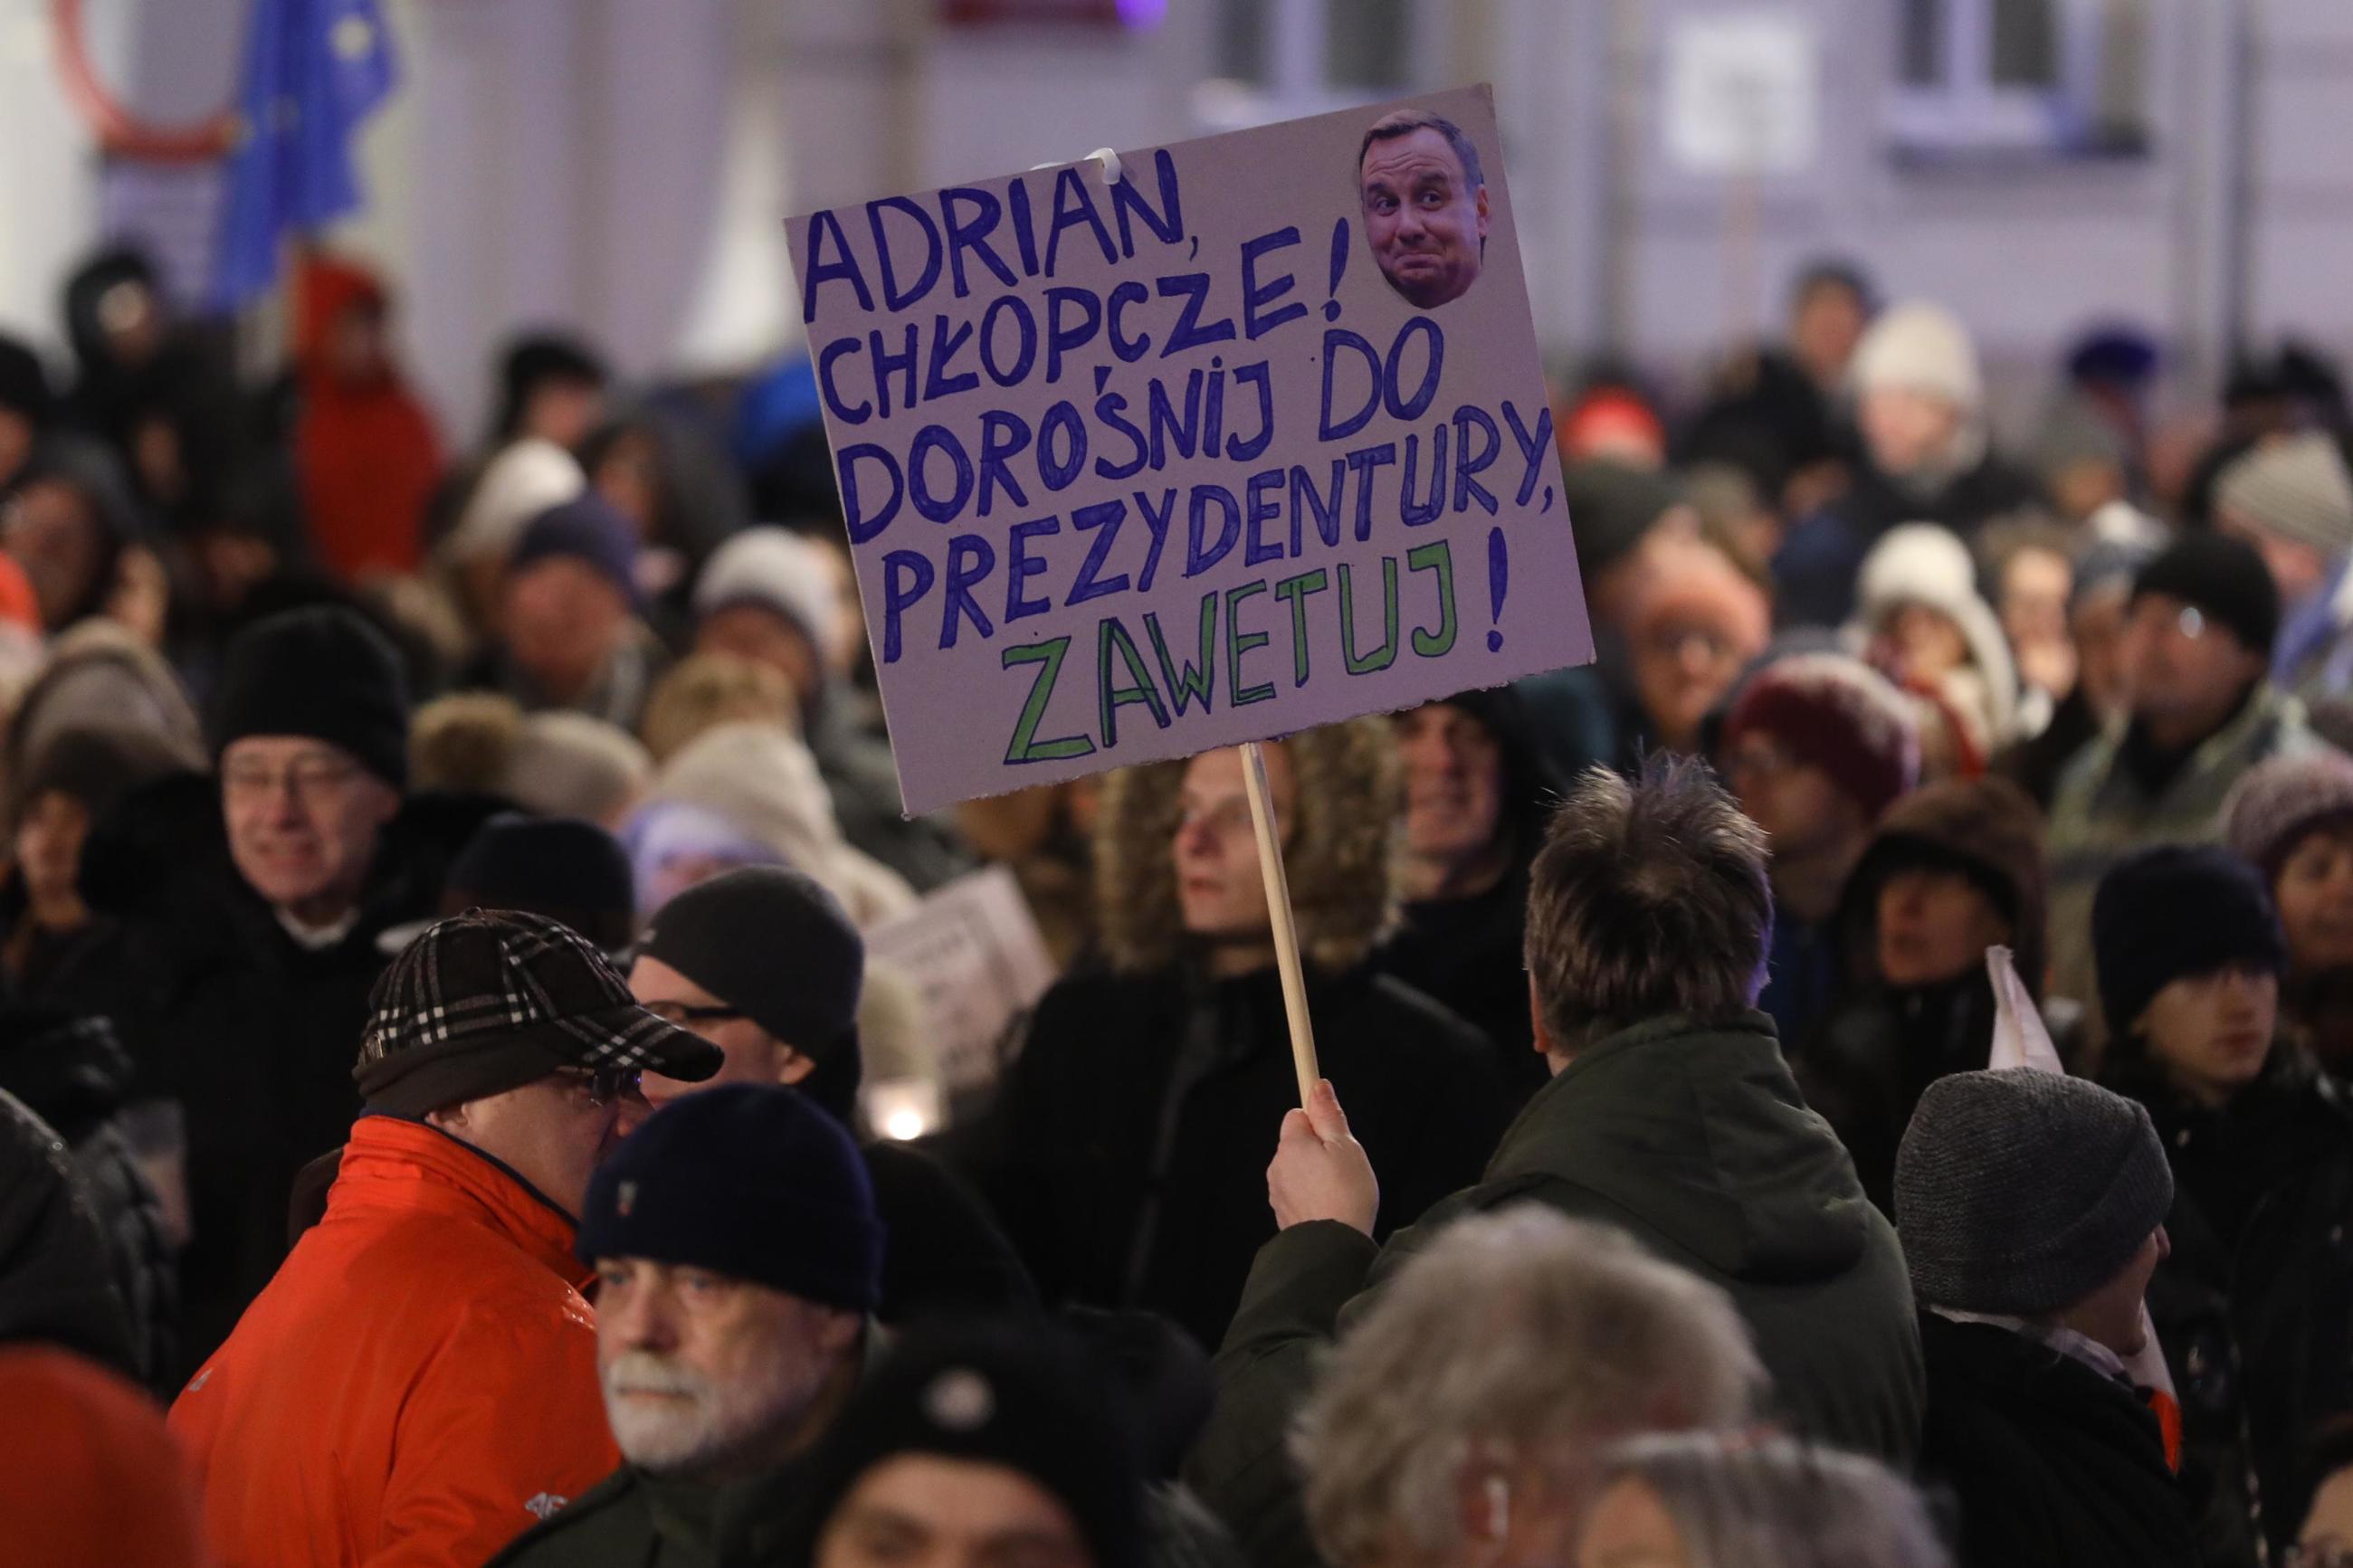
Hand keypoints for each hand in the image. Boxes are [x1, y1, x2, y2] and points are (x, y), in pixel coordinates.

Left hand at [1267, 1078, 1377, 1235]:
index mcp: (1291, 1144)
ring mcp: (1277, 1191)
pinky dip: (1311, 1195)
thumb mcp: (1346, 1147)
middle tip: (1343, 1165)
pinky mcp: (1283, 1213)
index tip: (1332, 1128)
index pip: (1297, 1115)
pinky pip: (1297, 1192)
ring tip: (1339, 1190)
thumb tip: (1317, 1085)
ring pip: (1297, 1169)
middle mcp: (1277, 1165)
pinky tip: (1329, 1206)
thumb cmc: (1345, 1194)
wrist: (1332, 1248)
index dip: (1318, 1119)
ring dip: (1314, 1174)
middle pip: (1297, 1143)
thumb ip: (1329, 1115)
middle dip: (1318, 1149)